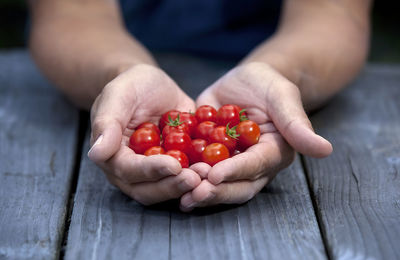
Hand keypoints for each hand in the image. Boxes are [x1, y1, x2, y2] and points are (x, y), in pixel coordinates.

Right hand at [88, 64, 200, 204]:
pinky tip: (218, 167)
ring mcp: (156, 170)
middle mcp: (133, 170)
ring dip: (188, 186)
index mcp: (113, 156)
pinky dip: (201, 174)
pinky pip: (187, 175)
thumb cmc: (130, 86)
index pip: (129, 171)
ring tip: (209, 174)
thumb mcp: (118, 95)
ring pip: (168, 188)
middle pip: (149, 189)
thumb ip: (106, 122)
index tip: (173, 165)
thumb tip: (96, 153)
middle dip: (173, 185)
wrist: (151, 85)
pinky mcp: (176, 165)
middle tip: (197, 178)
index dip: (151, 171)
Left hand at [180, 62, 331, 210]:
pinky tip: (166, 177)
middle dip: (214, 191)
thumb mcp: (281, 95)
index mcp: (274, 153)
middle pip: (237, 185)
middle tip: (192, 193)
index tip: (215, 175)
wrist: (245, 80)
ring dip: (198, 189)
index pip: (256, 166)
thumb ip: (297, 122)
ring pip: (217, 183)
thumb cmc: (267, 83)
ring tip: (177, 191)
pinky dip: (184, 175)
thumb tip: (325, 149)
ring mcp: (231, 163)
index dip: (236, 172)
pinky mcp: (211, 156)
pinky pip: (198, 169)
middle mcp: (254, 165)